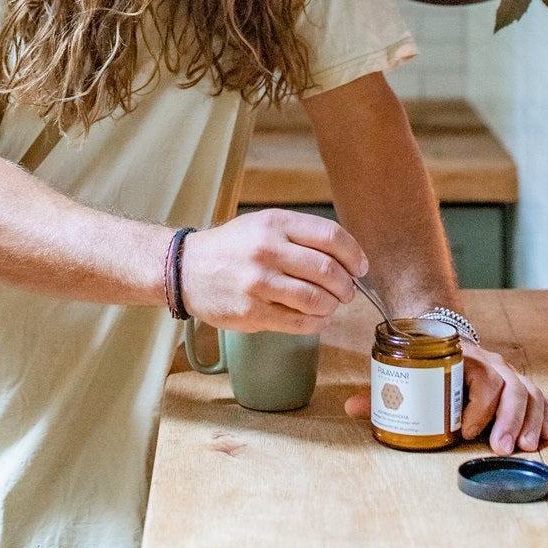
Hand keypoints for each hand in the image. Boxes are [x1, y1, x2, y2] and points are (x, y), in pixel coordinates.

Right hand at [180, 208, 366, 334]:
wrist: (186, 269)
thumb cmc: (232, 247)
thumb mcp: (263, 225)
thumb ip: (300, 236)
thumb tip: (346, 259)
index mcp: (274, 223)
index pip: (330, 237)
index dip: (354, 254)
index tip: (360, 267)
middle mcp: (267, 250)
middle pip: (328, 270)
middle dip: (347, 285)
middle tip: (347, 291)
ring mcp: (259, 283)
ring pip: (317, 299)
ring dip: (333, 306)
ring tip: (330, 305)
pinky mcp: (252, 312)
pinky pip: (299, 323)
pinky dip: (317, 324)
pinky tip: (316, 320)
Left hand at [344, 342, 547, 454]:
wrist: (443, 336)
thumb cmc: (424, 365)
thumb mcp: (404, 375)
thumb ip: (381, 392)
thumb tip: (349, 406)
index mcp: (465, 360)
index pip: (482, 380)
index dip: (478, 407)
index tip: (466, 431)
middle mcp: (492, 364)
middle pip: (513, 387)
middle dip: (509, 419)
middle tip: (501, 448)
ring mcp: (510, 374)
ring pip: (531, 393)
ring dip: (530, 421)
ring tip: (525, 448)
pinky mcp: (521, 386)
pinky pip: (541, 398)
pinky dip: (545, 417)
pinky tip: (542, 438)